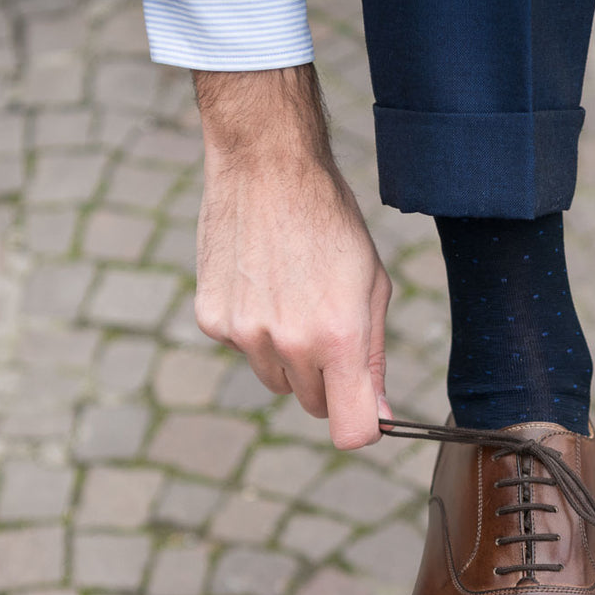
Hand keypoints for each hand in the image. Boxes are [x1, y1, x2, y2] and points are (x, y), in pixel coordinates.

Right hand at [190, 67, 392, 450]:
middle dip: (326, 380)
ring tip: (292, 294)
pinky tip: (260, 282)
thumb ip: (375, 358)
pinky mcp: (212, 321)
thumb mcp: (372, 286)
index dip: (361, 426)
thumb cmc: (331, 222)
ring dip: (287, 354)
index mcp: (338, 337)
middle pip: (312, 404)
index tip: (366, 411)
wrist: (266, 167)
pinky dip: (253, 329)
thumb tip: (381, 418)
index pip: (349, 428)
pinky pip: (242, 349)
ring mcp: (245, 335)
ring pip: (275, 379)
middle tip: (328, 325)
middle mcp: (288, 343)